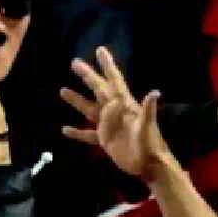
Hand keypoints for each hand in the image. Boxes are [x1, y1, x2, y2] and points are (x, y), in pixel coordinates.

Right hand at [61, 47, 170, 180]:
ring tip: (62, 91)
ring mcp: (109, 126)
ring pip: (89, 109)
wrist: (149, 165)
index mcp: (125, 105)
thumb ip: (147, 110)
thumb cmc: (150, 144)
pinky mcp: (105, 140)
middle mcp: (115, 112)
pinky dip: (77, 133)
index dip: (107, 66)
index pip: (114, 81)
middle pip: (98, 90)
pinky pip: (88, 135)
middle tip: (75, 62)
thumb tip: (154, 92)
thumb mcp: (147, 126)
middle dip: (88, 76)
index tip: (100, 50)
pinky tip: (64, 130)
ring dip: (77, 100)